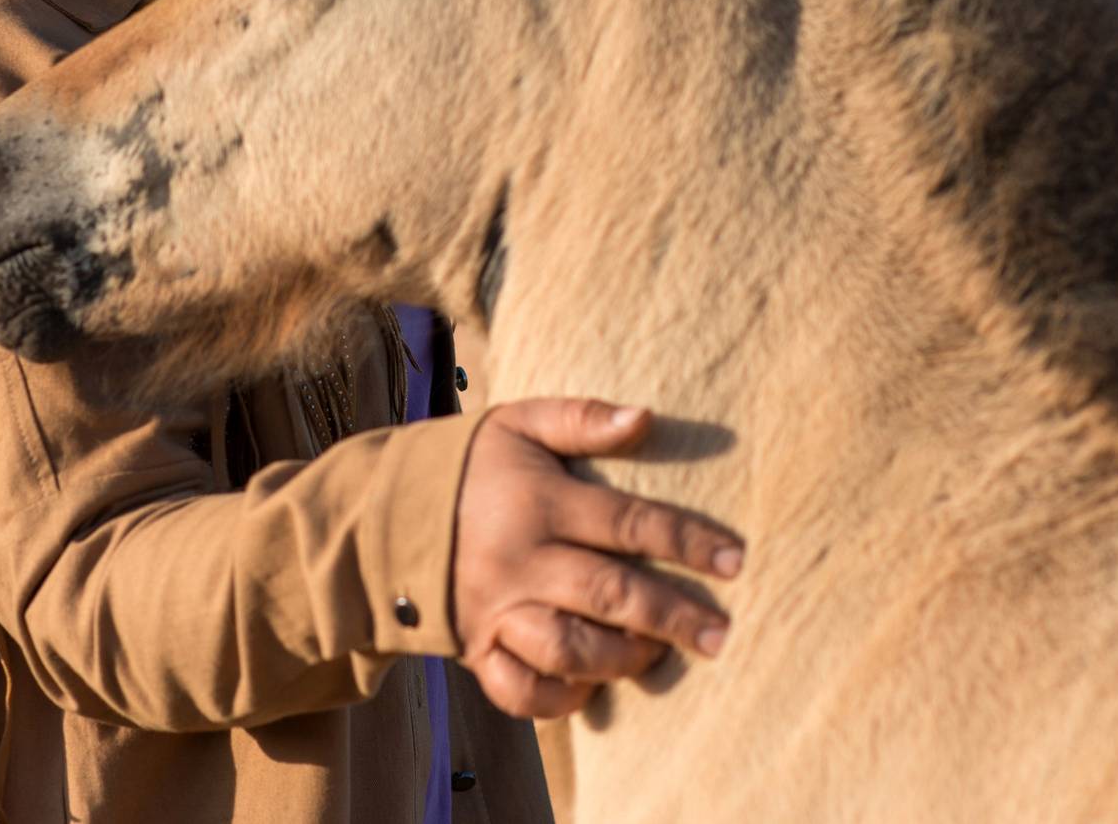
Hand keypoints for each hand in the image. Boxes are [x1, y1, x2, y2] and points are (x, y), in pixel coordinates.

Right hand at [450, 399, 743, 717]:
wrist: (381, 511)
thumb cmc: (469, 465)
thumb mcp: (518, 423)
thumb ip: (581, 418)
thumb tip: (644, 418)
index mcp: (539, 503)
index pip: (627, 523)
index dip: (685, 542)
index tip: (735, 560)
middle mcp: (520, 561)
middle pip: (608, 594)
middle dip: (670, 616)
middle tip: (720, 634)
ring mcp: (496, 609)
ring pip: (568, 648)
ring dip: (621, 658)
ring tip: (657, 654)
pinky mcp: (476, 647)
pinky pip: (518, 689)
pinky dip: (557, 700)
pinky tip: (589, 689)